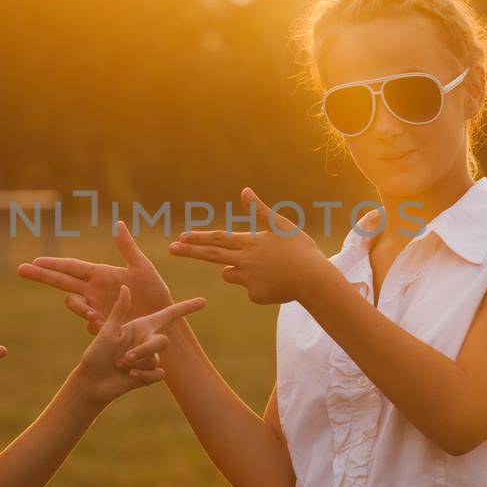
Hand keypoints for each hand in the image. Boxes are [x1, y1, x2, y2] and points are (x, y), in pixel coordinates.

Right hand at [18, 220, 172, 333]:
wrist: (163, 316)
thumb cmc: (155, 289)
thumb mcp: (142, 267)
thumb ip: (127, 248)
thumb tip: (118, 223)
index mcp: (100, 273)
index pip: (71, 266)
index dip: (53, 263)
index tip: (34, 260)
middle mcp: (93, 289)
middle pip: (61, 281)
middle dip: (41, 275)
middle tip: (21, 270)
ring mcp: (95, 307)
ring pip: (74, 304)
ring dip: (79, 309)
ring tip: (93, 316)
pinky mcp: (102, 324)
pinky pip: (89, 323)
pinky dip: (92, 323)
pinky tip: (101, 324)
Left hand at [77, 284, 205, 404]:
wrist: (93, 381)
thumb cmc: (96, 354)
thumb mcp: (107, 331)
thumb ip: (119, 311)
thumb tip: (125, 287)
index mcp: (141, 326)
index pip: (168, 315)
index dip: (186, 308)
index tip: (204, 302)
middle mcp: (147, 340)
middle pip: (163, 342)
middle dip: (145, 350)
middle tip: (125, 358)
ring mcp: (149, 358)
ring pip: (156, 359)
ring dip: (138, 364)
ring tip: (119, 365)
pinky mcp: (149, 375)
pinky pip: (158, 374)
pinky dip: (143, 376)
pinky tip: (129, 377)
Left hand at [169, 187, 336, 305]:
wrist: (314, 280)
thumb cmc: (301, 250)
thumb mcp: (282, 226)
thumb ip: (260, 211)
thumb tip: (244, 191)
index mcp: (250, 243)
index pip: (218, 238)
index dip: (199, 237)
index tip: (182, 236)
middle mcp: (244, 261)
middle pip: (211, 255)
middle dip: (189, 251)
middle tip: (172, 249)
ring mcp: (248, 280)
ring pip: (230, 274)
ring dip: (237, 269)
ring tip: (265, 267)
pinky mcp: (255, 296)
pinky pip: (250, 289)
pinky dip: (259, 285)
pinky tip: (277, 283)